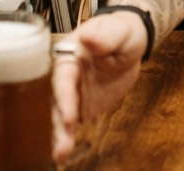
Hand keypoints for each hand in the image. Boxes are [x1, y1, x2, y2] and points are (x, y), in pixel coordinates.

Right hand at [52, 11, 145, 163]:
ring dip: (59, 135)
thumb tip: (89, 36)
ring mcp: (71, 93)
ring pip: (60, 116)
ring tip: (60, 153)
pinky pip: (70, 124)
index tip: (70, 114)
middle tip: (61, 141)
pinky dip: (65, 137)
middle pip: (55, 101)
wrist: (128, 43)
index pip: (62, 78)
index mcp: (68, 55)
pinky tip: (62, 153)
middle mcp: (65, 76)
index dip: (64, 97)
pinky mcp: (79, 106)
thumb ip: (103, 36)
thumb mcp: (116, 31)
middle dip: (57, 122)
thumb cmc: (119, 32)